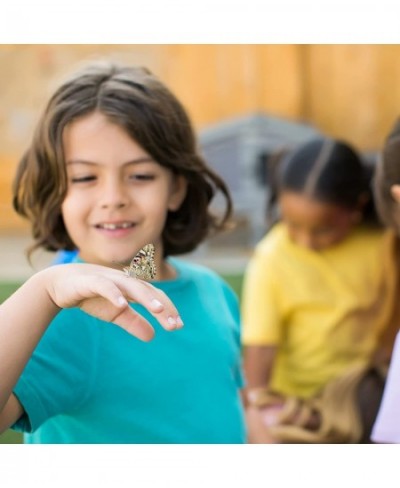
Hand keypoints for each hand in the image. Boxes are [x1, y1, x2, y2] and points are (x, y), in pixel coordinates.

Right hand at [44, 263, 182, 341]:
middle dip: (163, 306)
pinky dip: (114, 294)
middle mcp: (124, 280)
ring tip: (158, 309)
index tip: (178, 326)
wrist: (61, 285)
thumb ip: (133, 322)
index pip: (155, 297)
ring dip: (146, 297)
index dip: (168, 309)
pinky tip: (122, 304)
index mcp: (132, 288)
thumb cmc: (92, 296)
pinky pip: (104, 286)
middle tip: (174, 324)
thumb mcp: (115, 313)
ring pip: (131, 285)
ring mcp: (109, 278)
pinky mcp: (90, 281)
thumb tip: (152, 336)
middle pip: (148, 291)